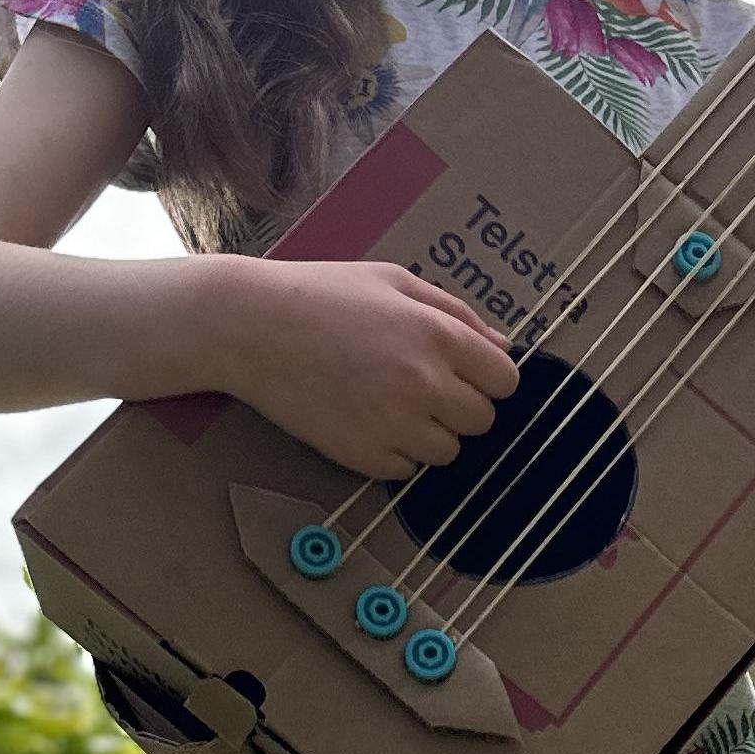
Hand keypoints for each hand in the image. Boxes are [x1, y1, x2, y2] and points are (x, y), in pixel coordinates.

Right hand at [203, 257, 520, 480]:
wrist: (249, 325)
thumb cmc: (321, 293)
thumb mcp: (395, 282)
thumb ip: (456, 313)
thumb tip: (503, 345)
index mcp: (439, 336)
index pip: (506, 381)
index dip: (488, 377)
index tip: (464, 372)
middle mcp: (425, 385)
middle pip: (482, 420)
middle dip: (460, 405)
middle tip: (419, 384)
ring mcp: (393, 425)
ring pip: (447, 451)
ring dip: (428, 432)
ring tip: (388, 401)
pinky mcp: (361, 456)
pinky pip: (406, 471)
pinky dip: (394, 453)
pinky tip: (364, 420)